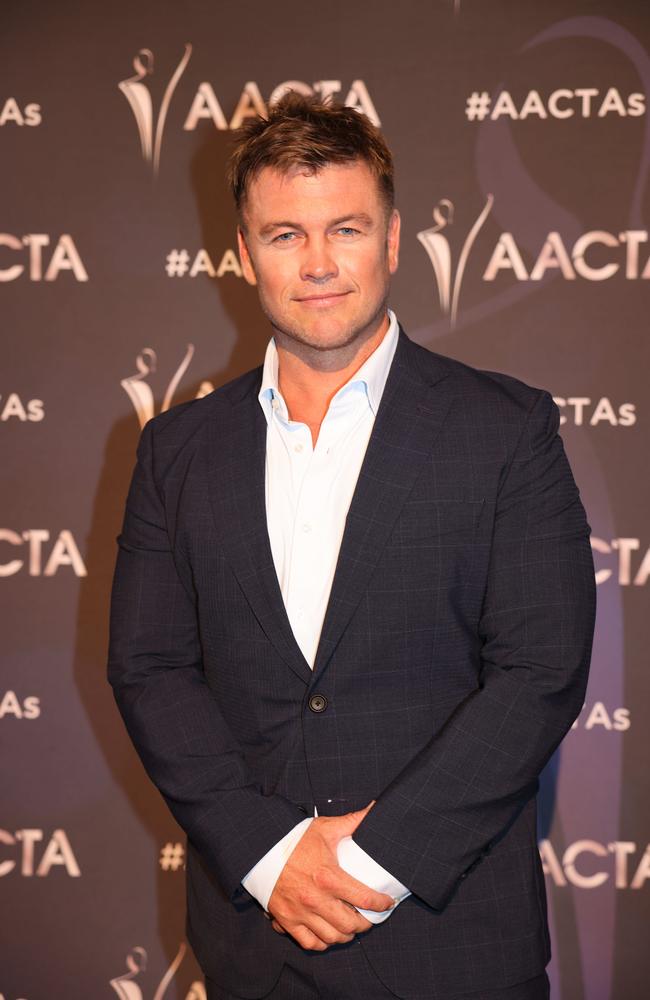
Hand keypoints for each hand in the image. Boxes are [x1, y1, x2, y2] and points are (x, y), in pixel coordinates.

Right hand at [267, 802, 394, 950]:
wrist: (261, 849)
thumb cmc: (294, 839)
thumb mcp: (325, 828)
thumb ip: (353, 821)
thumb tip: (375, 808)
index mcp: (328, 877)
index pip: (364, 899)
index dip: (381, 904)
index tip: (387, 903)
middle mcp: (315, 899)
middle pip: (350, 925)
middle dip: (365, 924)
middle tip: (368, 917)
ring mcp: (300, 912)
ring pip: (332, 938)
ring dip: (345, 935)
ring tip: (350, 927)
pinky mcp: (287, 920)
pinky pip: (309, 943)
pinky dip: (322, 943)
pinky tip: (328, 934)